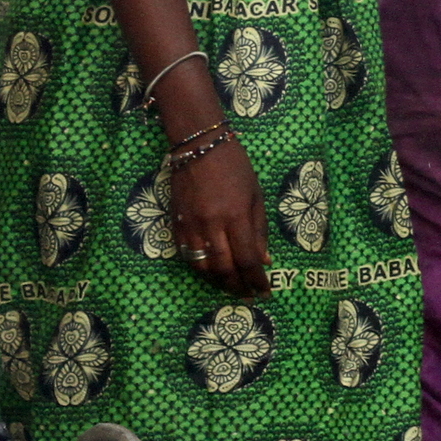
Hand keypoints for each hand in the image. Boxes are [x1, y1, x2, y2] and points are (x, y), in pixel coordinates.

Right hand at [168, 143, 270, 294]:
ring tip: (231, 286)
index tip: (265, 292)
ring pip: (203, 267)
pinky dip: (200, 268)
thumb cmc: (235, 167)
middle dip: (238, 286)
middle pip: (224, 269)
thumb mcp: (256, 195)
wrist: (198, 146)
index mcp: (236, 216)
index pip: (247, 260)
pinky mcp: (176, 224)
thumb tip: (265, 261)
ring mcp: (191, 225)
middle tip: (248, 295)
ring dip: (218, 282)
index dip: (257, 281)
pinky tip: (212, 271)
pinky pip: (187, 256)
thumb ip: (259, 230)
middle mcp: (212, 225)